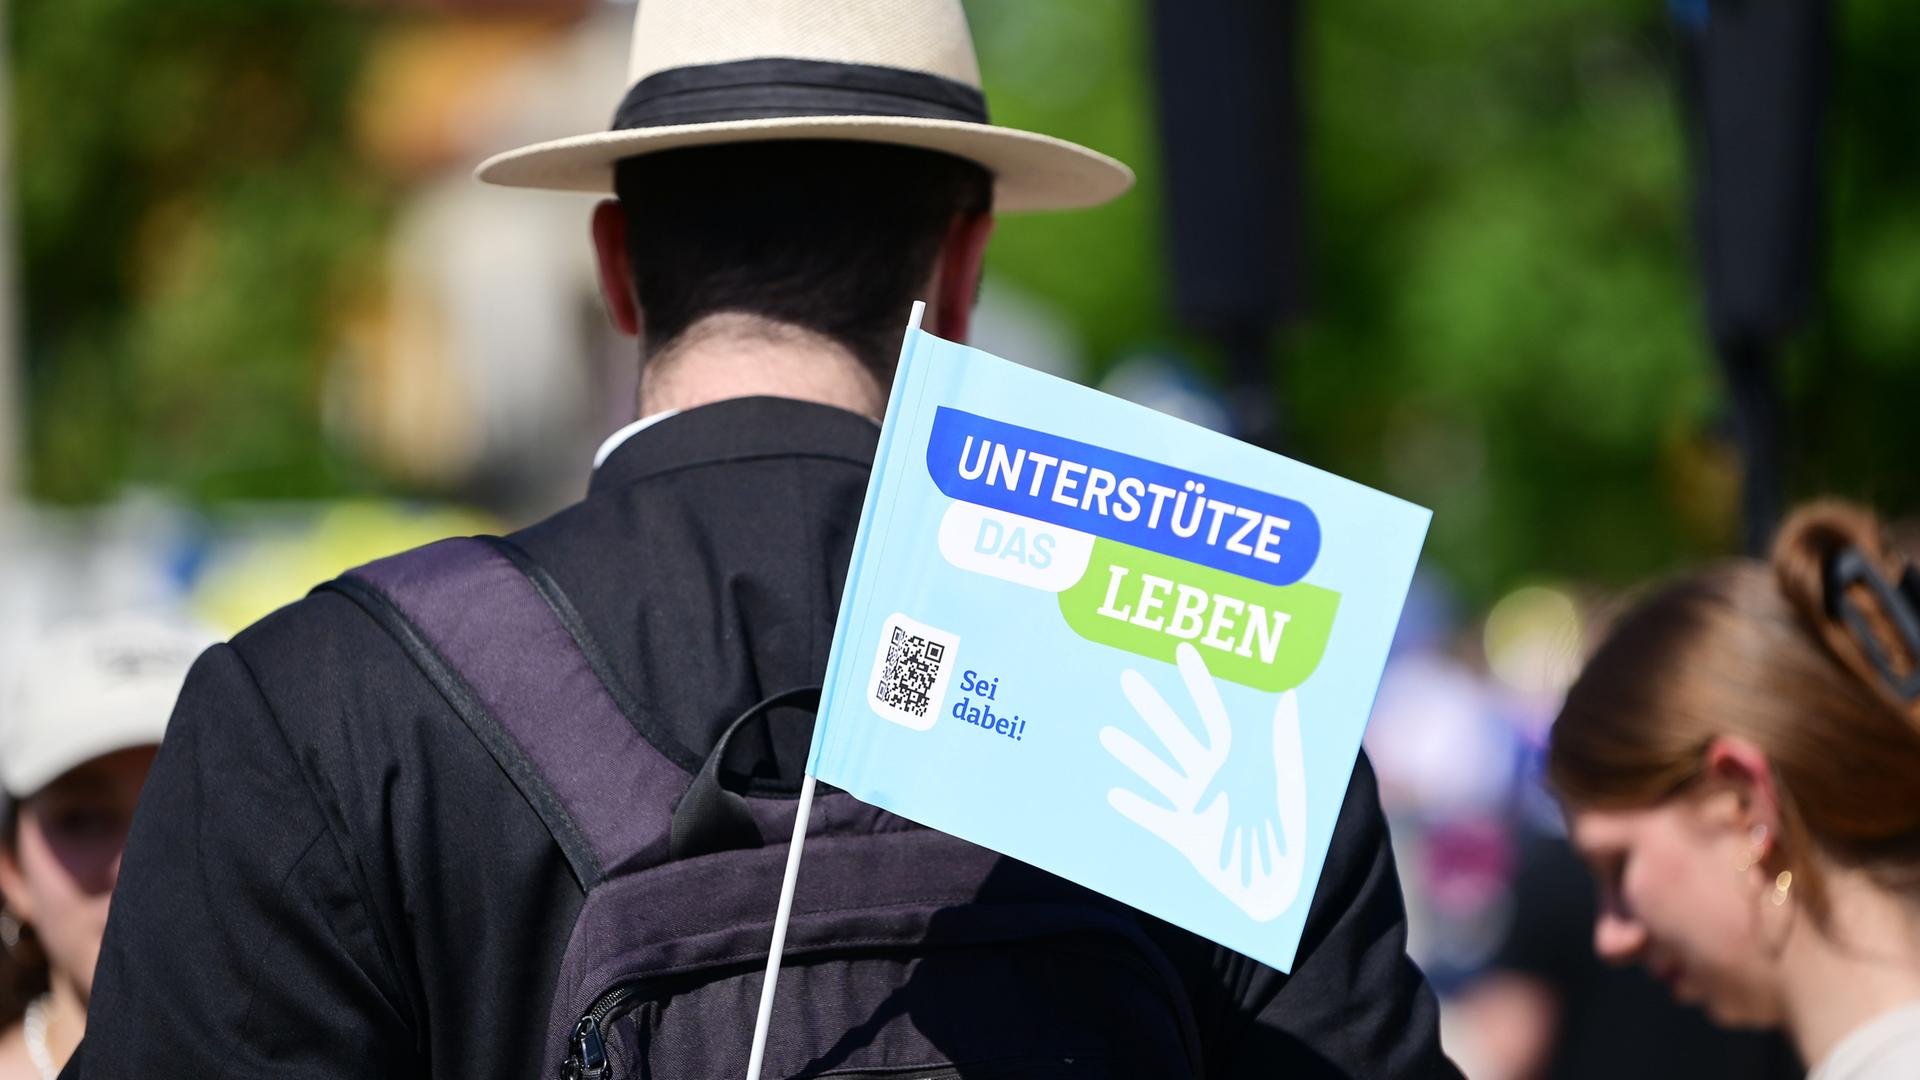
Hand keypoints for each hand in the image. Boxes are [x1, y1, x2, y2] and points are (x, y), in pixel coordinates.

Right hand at [1099, 643, 1306, 921]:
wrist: (1275, 887)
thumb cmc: (1288, 836)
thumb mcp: (1289, 784)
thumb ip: (1284, 742)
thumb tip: (1288, 695)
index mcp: (1237, 762)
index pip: (1213, 713)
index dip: (1198, 683)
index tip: (1183, 652)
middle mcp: (1212, 778)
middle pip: (1175, 736)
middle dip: (1153, 709)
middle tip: (1127, 679)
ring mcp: (1196, 806)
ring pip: (1158, 772)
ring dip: (1133, 754)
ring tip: (1107, 733)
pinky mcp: (1185, 836)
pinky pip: (1154, 818)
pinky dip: (1136, 808)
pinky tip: (1112, 794)